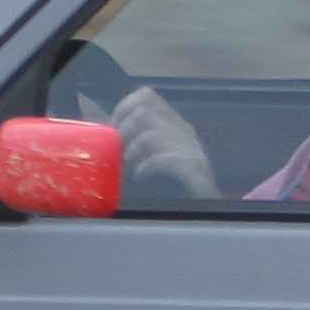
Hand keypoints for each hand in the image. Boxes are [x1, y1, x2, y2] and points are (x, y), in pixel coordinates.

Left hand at [101, 83, 217, 200]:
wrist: (205, 214)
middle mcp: (186, 132)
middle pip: (144, 113)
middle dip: (124, 133)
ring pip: (150, 136)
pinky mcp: (195, 169)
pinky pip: (163, 159)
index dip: (124, 109)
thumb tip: (104, 128)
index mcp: (175, 124)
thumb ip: (134, 141)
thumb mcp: (152, 157)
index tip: (113, 130)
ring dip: (132, 153)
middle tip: (119, 154)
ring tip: (129, 167)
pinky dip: (145, 168)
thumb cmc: (174, 188)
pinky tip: (140, 177)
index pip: (147, 96)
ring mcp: (193, 149)